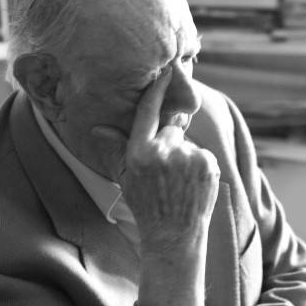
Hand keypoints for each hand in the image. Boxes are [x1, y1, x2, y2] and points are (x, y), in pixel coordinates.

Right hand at [91, 67, 220, 256]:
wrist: (174, 233)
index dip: (158, 90)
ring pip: (187, 142)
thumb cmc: (146, 204)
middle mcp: (165, 151)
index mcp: (140, 153)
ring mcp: (189, 157)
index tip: (165, 72)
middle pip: (170, 129)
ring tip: (177, 181)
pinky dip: (198, 164)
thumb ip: (114, 148)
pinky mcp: (209, 163)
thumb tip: (97, 127)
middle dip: (169, 142)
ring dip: (184, 154)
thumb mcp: (125, 177)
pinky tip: (190, 183)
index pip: (149, 112)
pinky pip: (201, 153)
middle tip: (165, 169)